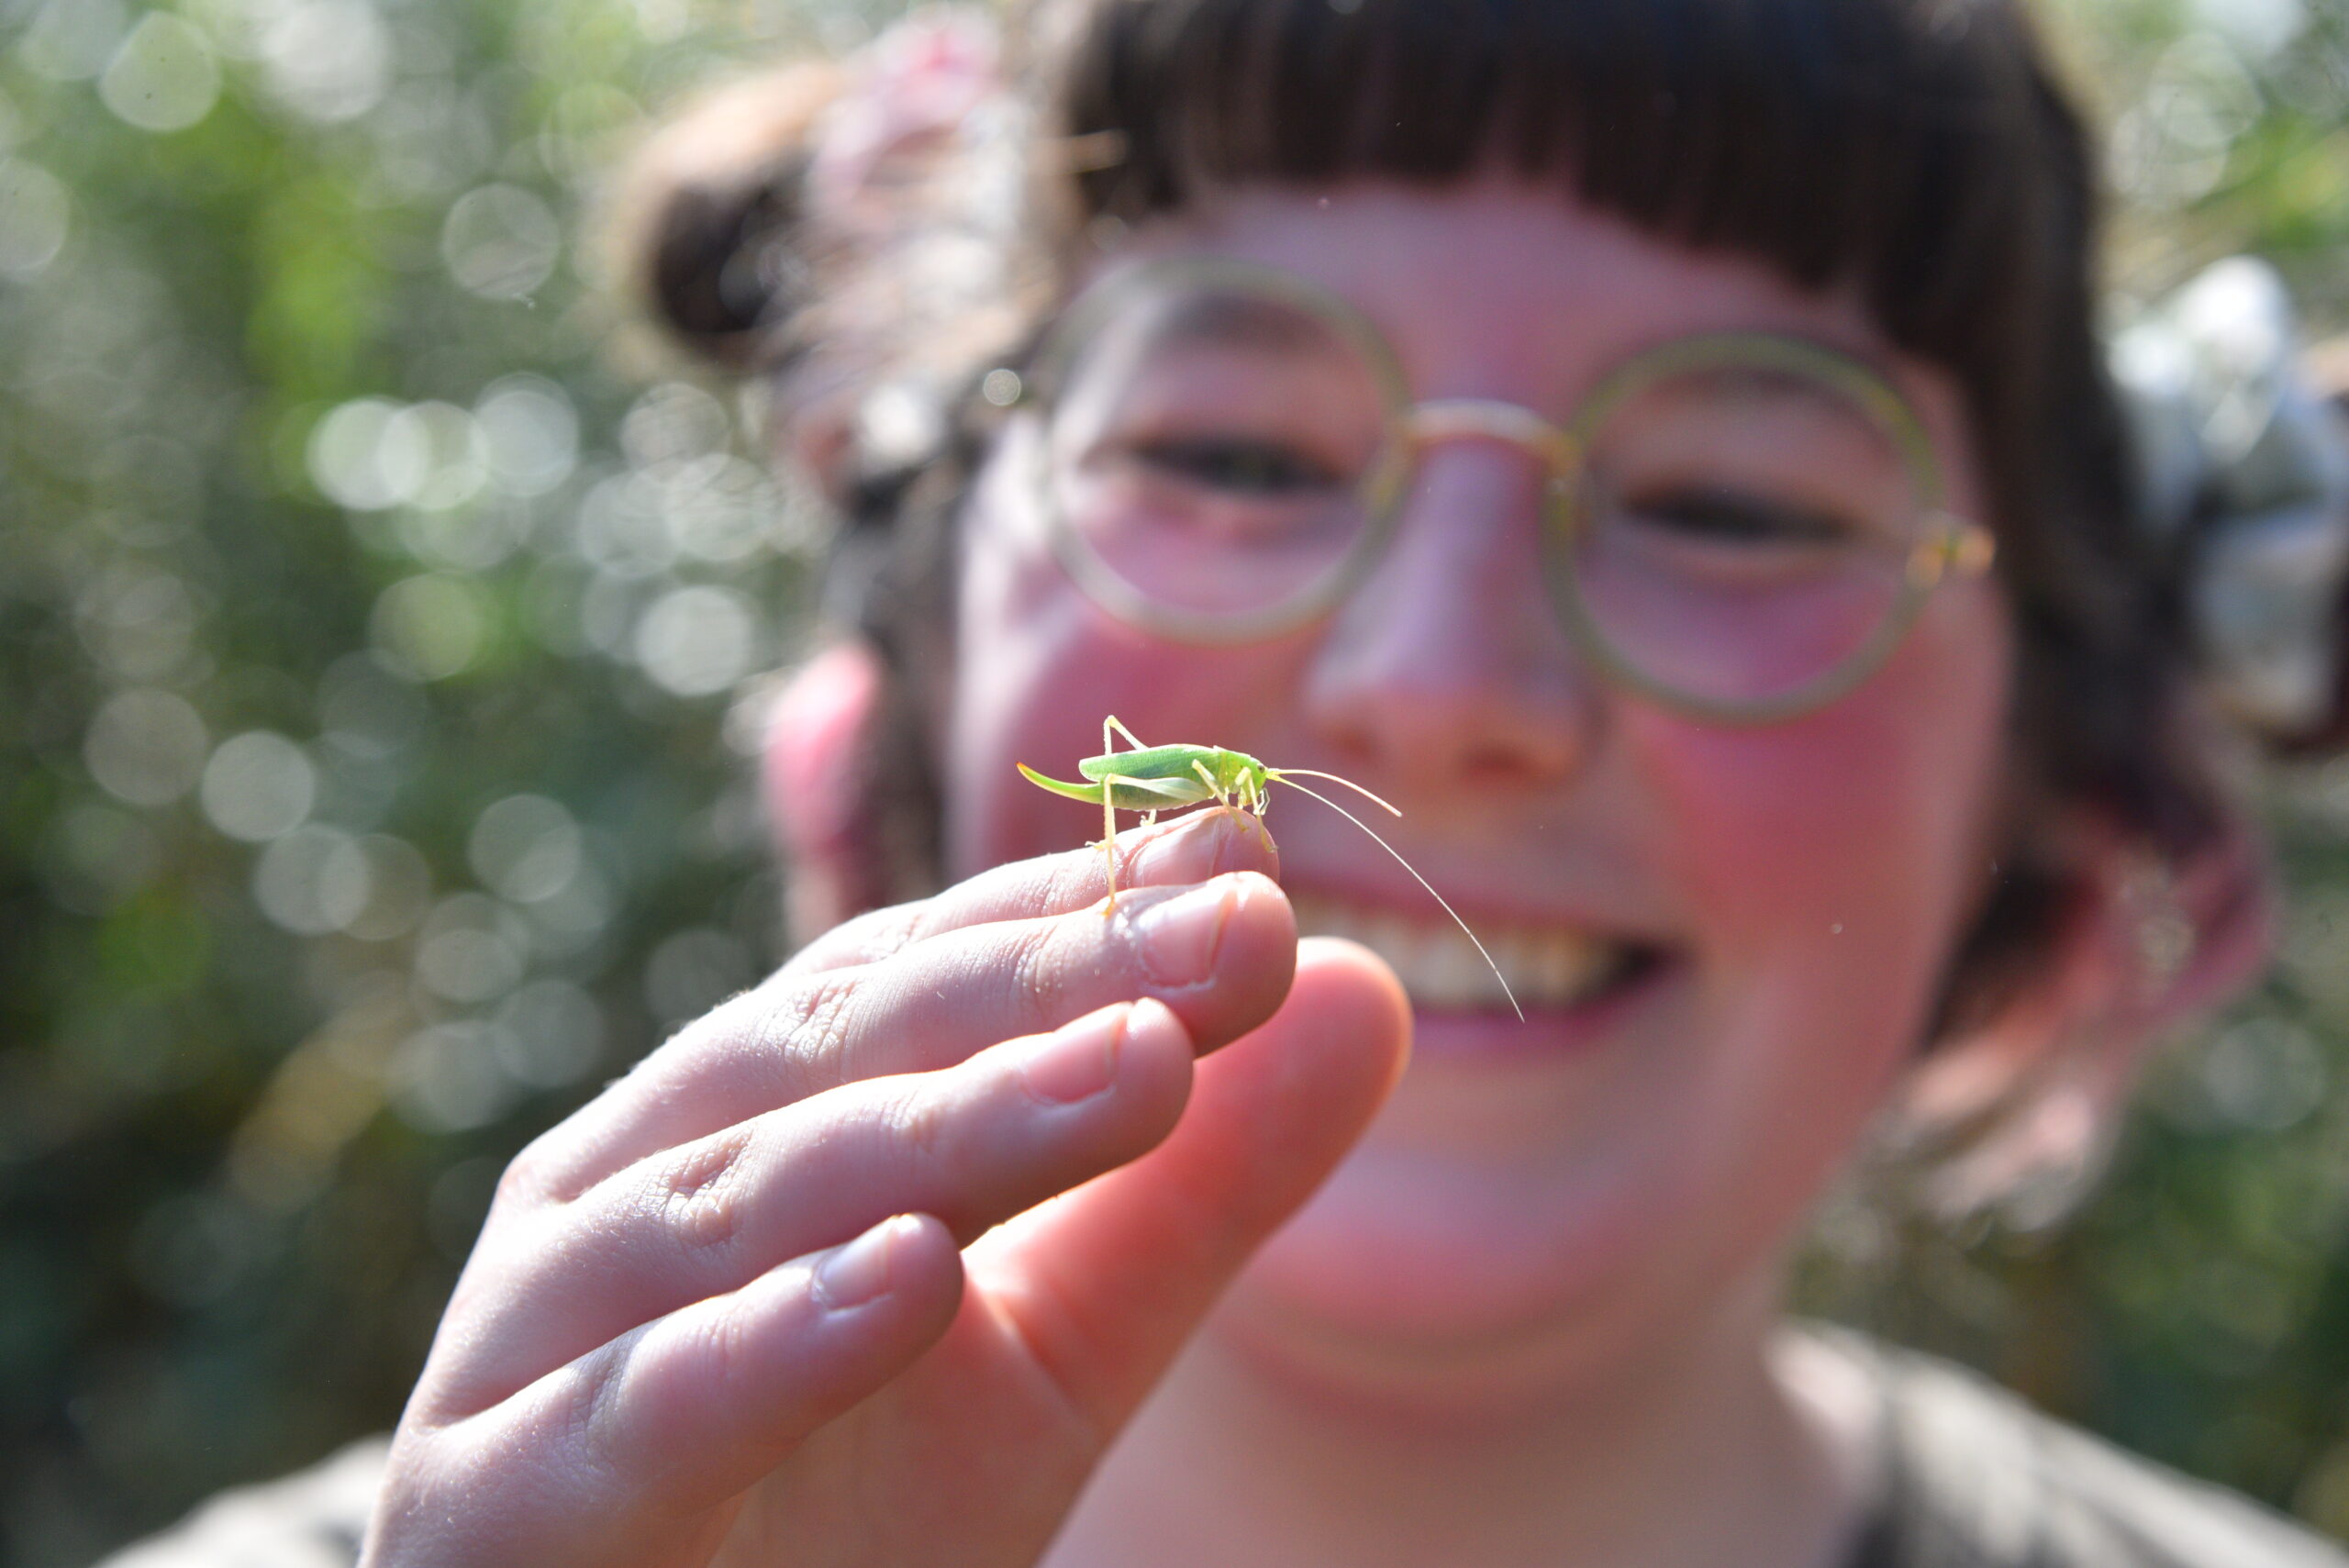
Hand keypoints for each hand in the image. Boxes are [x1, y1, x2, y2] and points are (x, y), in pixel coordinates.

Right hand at [362, 809, 1409, 1567]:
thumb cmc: (833, 1526)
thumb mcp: (1052, 1354)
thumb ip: (1192, 1191)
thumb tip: (1369, 986)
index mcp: (738, 1127)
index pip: (911, 978)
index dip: (1074, 912)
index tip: (1243, 853)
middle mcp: (619, 1192)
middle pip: (838, 1052)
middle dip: (1048, 984)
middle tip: (1238, 928)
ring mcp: (536, 1338)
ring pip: (747, 1197)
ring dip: (948, 1126)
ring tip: (1136, 1067)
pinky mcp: (499, 1504)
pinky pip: (637, 1411)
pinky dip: (770, 1339)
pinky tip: (909, 1276)